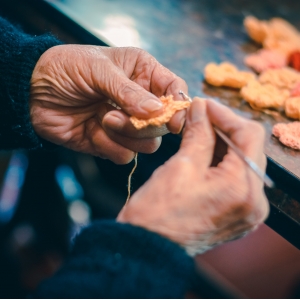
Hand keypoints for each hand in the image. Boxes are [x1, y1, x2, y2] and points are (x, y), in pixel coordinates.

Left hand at [30, 45, 187, 163]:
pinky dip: (109, 147)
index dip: (179, 106)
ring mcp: (126, 125)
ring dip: (124, 135)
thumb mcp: (98, 69)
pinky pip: (125, 156)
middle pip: (163, 124)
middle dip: (141, 124)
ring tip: (101, 119)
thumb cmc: (66, 69)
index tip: (173, 121)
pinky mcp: (111, 143)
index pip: (174, 91)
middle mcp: (139, 102)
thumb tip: (159, 110)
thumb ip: (129, 91)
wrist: (33, 92)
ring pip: (147, 144)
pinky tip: (92, 132)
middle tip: (112, 114)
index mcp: (142, 74)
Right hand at [117, 98, 268, 254]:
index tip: (204, 105)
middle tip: (200, 116)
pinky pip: (236, 178)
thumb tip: (201, 108)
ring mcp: (247, 211)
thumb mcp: (181, 165)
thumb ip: (198, 133)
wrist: (148, 247)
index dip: (225, 115)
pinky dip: (222, 161)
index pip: (248, 135)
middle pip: (248, 149)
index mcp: (242, 189)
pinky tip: (204, 151)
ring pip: (242, 162)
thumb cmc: (158, 212)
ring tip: (199, 132)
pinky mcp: (237, 214)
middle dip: (224, 128)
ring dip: (222, 143)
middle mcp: (253, 203)